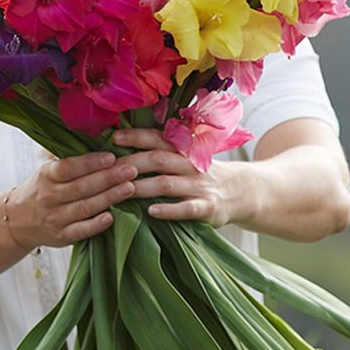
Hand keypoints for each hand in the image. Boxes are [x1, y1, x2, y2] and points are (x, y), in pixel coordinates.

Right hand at [6, 152, 138, 248]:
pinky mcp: (62, 236)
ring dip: (109, 197)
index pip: (68, 167)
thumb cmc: (42, 188)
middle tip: (131, 170)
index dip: (90, 162)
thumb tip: (96, 138)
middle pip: (81, 187)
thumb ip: (67, 157)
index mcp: (46, 175)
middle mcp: (49, 197)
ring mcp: (55, 218)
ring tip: (130, 188)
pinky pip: (81, 231)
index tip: (111, 156)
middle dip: (108, 178)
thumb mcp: (47, 169)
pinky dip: (97, 224)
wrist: (18, 219)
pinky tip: (112, 216)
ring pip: (85, 207)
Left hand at [113, 128, 245, 226]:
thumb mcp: (186, 158)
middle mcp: (190, 165)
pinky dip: (169, 210)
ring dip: (143, 186)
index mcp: (182, 150)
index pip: (157, 139)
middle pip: (158, 160)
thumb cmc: (202, 174)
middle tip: (108, 169)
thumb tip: (122, 148)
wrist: (241, 191)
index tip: (114, 137)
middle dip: (132, 163)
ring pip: (167, 184)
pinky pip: (186, 209)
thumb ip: (162, 153)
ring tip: (122, 190)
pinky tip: (151, 212)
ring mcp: (199, 186)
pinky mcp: (208, 207)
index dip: (136, 137)